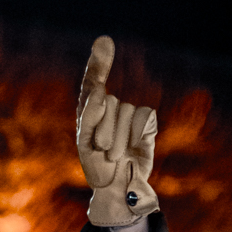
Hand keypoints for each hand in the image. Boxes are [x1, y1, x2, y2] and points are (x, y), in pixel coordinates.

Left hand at [76, 35, 158, 226]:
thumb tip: (100, 90)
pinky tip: (134, 147)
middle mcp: (110, 108)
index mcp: (90, 110)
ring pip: (124, 110)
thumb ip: (88, 114)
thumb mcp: (85, 142)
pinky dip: (136, 133)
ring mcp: (129, 115)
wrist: (117, 189)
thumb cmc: (97, 167)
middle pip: (108, 101)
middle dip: (103, 128)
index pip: (94, 81)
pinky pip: (143, 116)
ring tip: (114, 155)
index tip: (105, 42)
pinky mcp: (146, 124)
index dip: (100, 62)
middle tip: (102, 150)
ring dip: (118, 138)